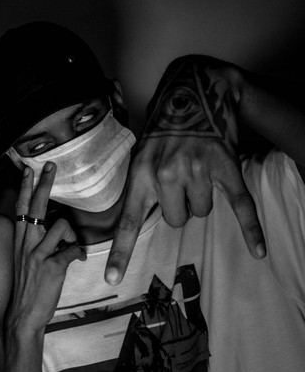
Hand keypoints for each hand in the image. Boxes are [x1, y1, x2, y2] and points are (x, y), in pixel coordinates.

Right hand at [10, 163, 85, 338]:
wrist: (22, 316)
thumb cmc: (27, 289)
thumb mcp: (25, 262)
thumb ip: (37, 244)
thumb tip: (57, 231)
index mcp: (20, 242)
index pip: (21, 209)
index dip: (26, 188)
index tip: (29, 170)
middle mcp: (26, 244)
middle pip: (37, 207)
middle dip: (45, 184)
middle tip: (52, 166)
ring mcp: (38, 255)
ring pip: (61, 226)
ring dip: (72, 234)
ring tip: (72, 246)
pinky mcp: (52, 267)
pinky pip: (72, 250)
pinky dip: (78, 254)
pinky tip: (77, 261)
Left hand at [105, 55, 265, 284]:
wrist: (193, 91)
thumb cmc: (164, 128)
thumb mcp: (140, 154)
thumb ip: (141, 185)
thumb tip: (135, 218)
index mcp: (141, 174)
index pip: (129, 221)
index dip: (121, 252)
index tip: (112, 279)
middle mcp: (166, 174)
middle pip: (176, 221)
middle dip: (180, 208)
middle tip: (181, 182)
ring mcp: (197, 171)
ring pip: (203, 212)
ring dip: (202, 199)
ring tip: (198, 171)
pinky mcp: (226, 167)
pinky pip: (239, 205)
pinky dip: (250, 229)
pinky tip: (258, 250)